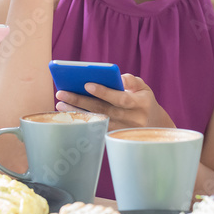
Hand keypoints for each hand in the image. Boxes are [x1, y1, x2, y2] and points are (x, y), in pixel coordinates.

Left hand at [54, 74, 174, 129]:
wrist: (153, 124)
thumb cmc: (143, 100)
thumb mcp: (144, 88)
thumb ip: (132, 81)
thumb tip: (119, 78)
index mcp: (141, 104)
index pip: (121, 98)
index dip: (104, 92)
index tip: (86, 84)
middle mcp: (133, 119)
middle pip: (104, 110)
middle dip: (81, 101)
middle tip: (62, 93)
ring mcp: (123, 130)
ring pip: (97, 120)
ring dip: (78, 113)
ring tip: (60, 104)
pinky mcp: (115, 136)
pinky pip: (97, 128)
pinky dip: (83, 121)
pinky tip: (69, 115)